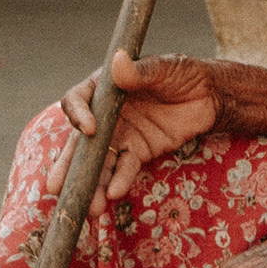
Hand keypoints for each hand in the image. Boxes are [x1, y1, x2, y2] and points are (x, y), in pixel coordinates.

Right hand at [58, 53, 219, 213]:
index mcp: (104, 88)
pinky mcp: (137, 151)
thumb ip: (142, 70)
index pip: (78, 100)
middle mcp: (105, 114)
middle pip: (80, 140)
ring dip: (92, 183)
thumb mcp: (166, 67)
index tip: (89, 129)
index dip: (78, 115)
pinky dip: (119, 180)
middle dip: (68, 165)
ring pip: (100, 161)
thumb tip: (118, 61)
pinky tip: (114, 194)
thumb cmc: (184, 73)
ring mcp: (120, 135)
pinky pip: (124, 168)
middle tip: (55, 187)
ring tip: (89, 206)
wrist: (210, 96)